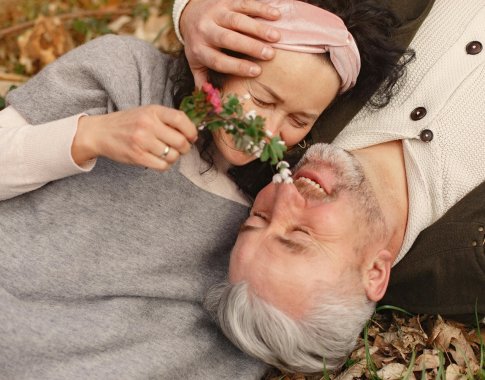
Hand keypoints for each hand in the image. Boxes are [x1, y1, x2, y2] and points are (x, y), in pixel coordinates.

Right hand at [72, 105, 197, 170]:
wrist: (101, 132)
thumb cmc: (128, 123)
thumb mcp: (147, 113)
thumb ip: (167, 119)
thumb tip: (192, 132)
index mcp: (153, 111)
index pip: (181, 119)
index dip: (191, 131)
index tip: (191, 137)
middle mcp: (147, 124)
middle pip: (180, 141)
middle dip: (185, 148)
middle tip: (181, 148)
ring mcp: (142, 141)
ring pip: (173, 156)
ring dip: (174, 157)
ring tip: (166, 153)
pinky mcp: (137, 156)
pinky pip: (162, 166)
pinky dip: (165, 165)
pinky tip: (159, 160)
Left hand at [179, 0, 280, 85]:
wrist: (188, 13)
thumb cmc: (199, 45)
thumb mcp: (196, 64)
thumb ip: (203, 83)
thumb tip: (211, 105)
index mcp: (200, 50)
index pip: (218, 60)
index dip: (237, 66)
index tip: (256, 71)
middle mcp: (206, 31)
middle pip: (228, 38)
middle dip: (250, 46)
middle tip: (270, 54)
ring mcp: (216, 14)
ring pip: (237, 20)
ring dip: (258, 28)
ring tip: (276, 37)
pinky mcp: (226, 0)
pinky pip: (244, 3)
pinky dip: (261, 8)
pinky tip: (276, 15)